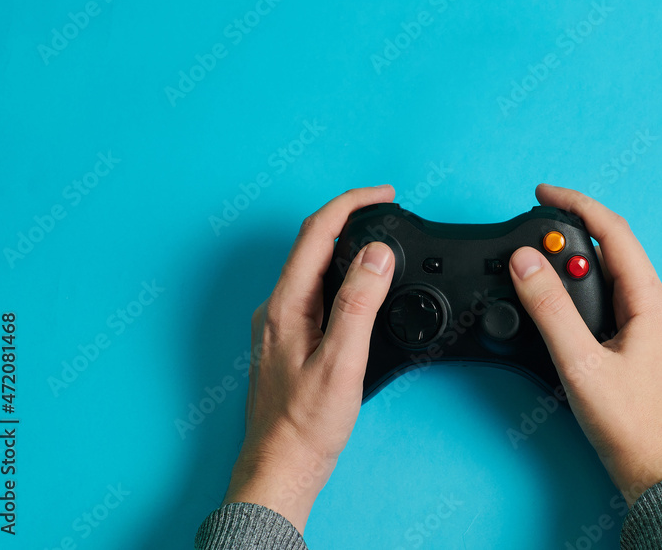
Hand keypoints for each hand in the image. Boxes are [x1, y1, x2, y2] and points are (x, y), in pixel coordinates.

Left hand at [222, 186, 396, 531]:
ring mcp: (278, 323)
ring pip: (312, 267)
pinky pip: (313, 290)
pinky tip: (358, 286)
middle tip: (385, 210)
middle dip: (349, 218)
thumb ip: (358, 304)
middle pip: (310, 243)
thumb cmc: (306, 425)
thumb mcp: (341, 362)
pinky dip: (339, 274)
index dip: (350, 204)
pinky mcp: (287, 339)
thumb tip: (376, 255)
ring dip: (344, 246)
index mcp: (285, 305)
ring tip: (378, 241)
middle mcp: (276, 308)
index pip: (315, 232)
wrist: (281, 468)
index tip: (383, 194)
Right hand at [508, 184, 661, 505]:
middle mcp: (659, 308)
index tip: (543, 193)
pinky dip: (586, 288)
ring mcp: (654, 326)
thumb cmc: (631, 426)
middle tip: (533, 230)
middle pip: (613, 250)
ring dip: (578, 262)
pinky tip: (565, 300)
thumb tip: (526, 262)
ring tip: (541, 262)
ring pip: (613, 275)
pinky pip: (614, 298)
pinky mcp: (644, 344)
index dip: (577, 205)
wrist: (657, 474)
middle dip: (573, 232)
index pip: (615, 231)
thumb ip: (549, 308)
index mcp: (653, 303)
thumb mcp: (580, 363)